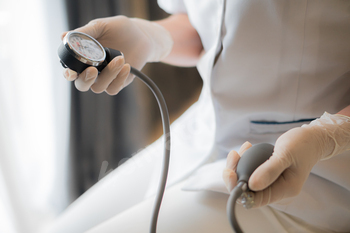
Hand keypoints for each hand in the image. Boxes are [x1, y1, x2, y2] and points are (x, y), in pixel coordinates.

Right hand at [61, 16, 172, 94]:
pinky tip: (126, 66)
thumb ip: (85, 33)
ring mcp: (105, 78)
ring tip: (120, 59)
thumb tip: (63, 36)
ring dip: (108, 74)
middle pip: (81, 85)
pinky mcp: (118, 82)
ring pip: (98, 87)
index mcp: (82, 58)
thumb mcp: (101, 26)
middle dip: (85, 80)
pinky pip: (114, 88)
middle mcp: (91, 71)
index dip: (68, 73)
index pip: (70, 70)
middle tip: (93, 69)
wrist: (141, 35)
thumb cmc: (119, 29)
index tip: (72, 72)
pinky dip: (119, 78)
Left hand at [223, 112, 349, 207]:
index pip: (254, 200)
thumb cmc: (302, 144)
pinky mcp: (268, 172)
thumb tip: (250, 185)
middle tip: (233, 156)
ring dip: (239, 165)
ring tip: (242, 149)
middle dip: (235, 175)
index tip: (230, 172)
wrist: (312, 138)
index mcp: (284, 189)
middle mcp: (277, 189)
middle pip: (247, 191)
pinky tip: (247, 146)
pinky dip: (245, 159)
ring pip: (247, 180)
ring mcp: (272, 181)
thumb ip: (269, 170)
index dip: (238, 190)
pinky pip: (251, 170)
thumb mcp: (286, 154)